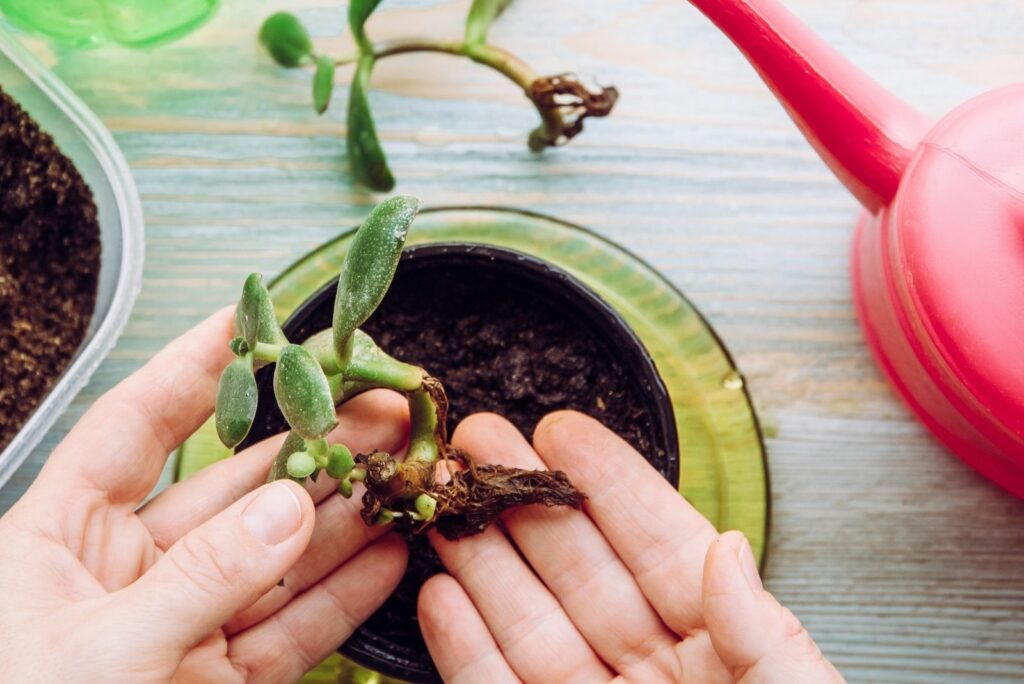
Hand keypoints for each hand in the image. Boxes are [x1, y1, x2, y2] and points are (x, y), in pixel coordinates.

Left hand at [0, 310, 408, 682]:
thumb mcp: (98, 654)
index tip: (257, 316)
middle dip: (308, 442)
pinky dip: (342, 595)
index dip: (197, 366)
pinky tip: (390, 553)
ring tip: (403, 466)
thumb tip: (293, 509)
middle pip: (232, 486)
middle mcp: (128, 570)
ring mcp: (180, 625)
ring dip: (343, 511)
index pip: (138, 426)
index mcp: (61, 537)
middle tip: (379, 403)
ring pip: (276, 554)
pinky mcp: (216, 680)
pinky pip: (289, 628)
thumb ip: (200, 580)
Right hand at [417, 411, 843, 682]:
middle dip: (523, 501)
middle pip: (577, 570)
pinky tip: (441, 598)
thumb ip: (764, 636)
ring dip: (482, 562)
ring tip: (444, 505)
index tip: (562, 430)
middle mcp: (656, 674)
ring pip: (530, 623)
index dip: (607, 484)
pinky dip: (466, 647)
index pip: (657, 545)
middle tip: (475, 443)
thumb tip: (724, 546)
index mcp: (726, 649)